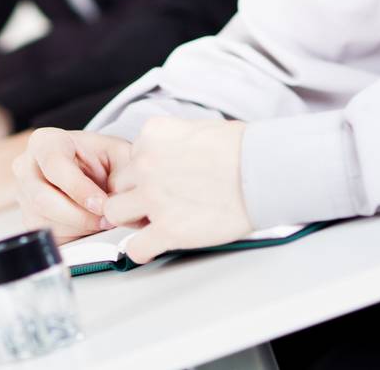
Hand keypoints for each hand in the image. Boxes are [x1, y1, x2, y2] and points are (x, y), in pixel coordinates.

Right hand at [13, 127, 132, 242]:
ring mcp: (23, 195)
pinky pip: (49, 236)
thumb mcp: (120, 156)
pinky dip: (75, 236)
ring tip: (103, 220)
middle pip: (43, 199)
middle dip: (80, 216)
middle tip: (108, 219)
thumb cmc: (104, 159)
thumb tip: (118, 207)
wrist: (94, 171)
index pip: (54, 165)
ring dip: (80, 228)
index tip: (103, 204)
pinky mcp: (29, 220)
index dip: (79, 188)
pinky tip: (90, 226)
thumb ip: (122, 175)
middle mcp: (26, 167)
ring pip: (46, 222)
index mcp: (45, 142)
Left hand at [102, 117, 250, 264]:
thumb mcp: (198, 128)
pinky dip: (141, 250)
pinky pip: (135, 247)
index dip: (144, 173)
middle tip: (155, 203)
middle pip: (118, 184)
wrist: (263, 172)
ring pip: (115, 213)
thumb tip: (170, 155)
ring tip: (153, 223)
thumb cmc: (243, 149)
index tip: (160, 181)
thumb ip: (173, 142)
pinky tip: (153, 247)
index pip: (131, 158)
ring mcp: (154, 197)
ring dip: (131, 220)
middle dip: (133, 195)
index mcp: (153, 136)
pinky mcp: (168, 229)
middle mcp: (146, 164)